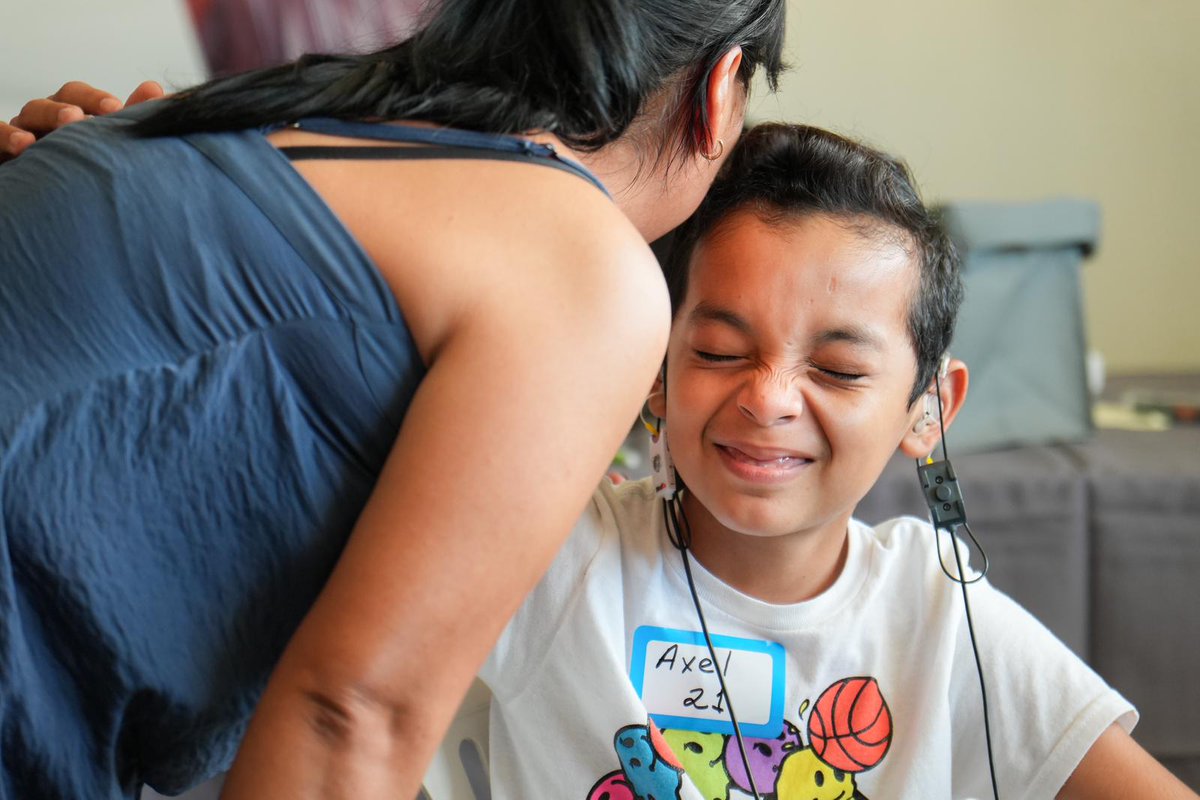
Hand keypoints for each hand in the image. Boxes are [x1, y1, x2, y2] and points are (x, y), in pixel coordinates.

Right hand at [1, 80, 164, 160]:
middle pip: (53, 103)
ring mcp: (21, 133)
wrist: (47, 202)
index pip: (78, 96)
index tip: (114, 107)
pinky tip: (23, 144)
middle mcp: (43, 121)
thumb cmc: (79, 167)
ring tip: (64, 126)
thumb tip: (158, 91)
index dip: (94, 99)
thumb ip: (128, 119)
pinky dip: (6, 135)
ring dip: (45, 119)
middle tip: (83, 117)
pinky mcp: (2, 149)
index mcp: (68, 116)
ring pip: (27, 116)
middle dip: (68, 107)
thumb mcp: (104, 144)